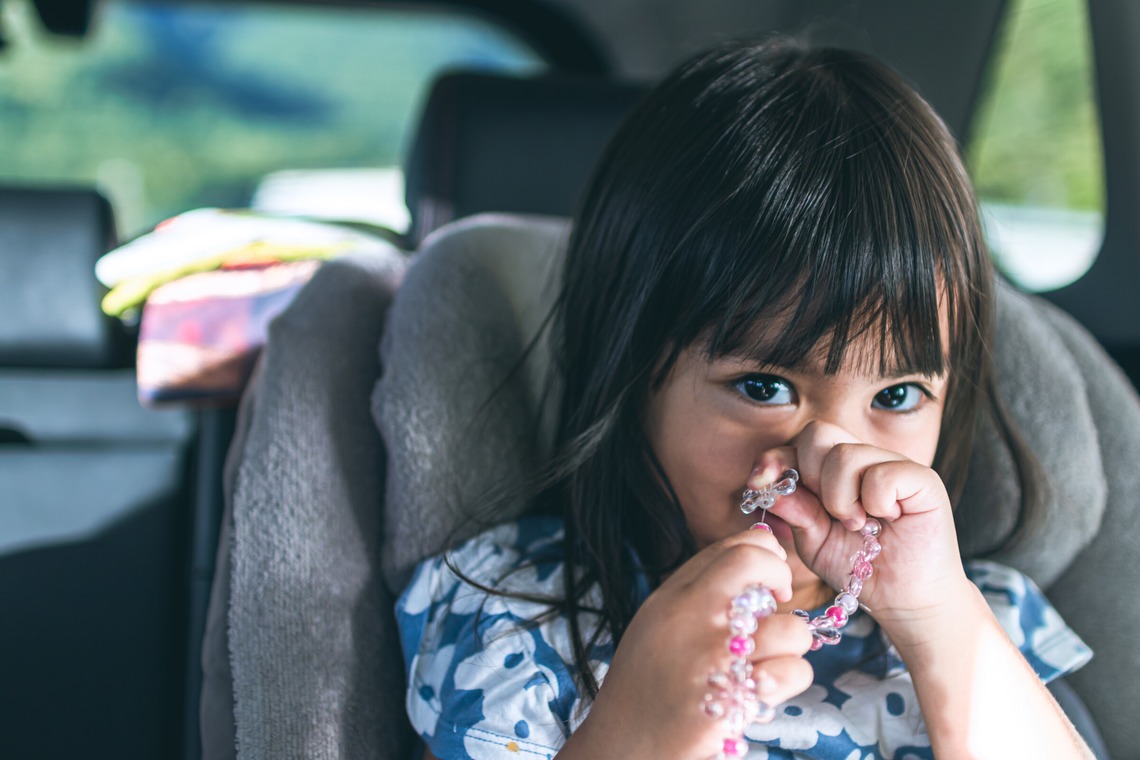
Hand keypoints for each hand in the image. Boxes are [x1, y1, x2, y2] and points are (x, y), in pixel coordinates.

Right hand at [561, 529, 813, 759]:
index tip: (768, 579)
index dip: (764, 554)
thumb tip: (758, 556)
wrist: (623, 744)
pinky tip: (762, 691)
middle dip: (782, 578)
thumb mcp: (657, 622)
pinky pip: (793, 673)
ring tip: (764, 662)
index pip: (733, 547)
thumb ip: (698, 590)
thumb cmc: (646, 685)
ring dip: (789, 647)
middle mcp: (690, 617)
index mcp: (672, 596)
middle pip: (757, 565)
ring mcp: (712, 656)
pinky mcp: (731, 697)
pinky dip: (787, 682)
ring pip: (791, 628)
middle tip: (778, 603)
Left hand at [751, 421, 971, 643]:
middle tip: (829, 514)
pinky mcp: (922, 479)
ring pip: (845, 454)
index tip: (757, 484)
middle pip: (818, 433)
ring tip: (858, 524)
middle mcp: (865, 458)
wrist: (905, 603)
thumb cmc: (859, 569)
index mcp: (835, 469)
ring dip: (841, 498)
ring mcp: (894, 464)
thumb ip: (794, 509)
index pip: (798, 442)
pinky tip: (887, 520)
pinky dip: (876, 502)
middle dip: (810, 476)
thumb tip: (764, 484)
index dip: (774, 459)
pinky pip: (882, 474)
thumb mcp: (814, 540)